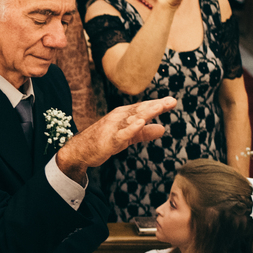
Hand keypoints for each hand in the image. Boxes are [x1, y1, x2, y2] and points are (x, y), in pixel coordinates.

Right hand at [57, 96, 177, 178]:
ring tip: (159, 108)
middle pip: (140, 110)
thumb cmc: (103, 141)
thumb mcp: (128, 137)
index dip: (158, 105)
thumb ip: (144, 132)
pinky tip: (140, 123)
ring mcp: (113, 128)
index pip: (143, 108)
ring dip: (145, 113)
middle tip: (171, 101)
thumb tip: (163, 128)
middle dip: (156, 106)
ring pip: (132, 119)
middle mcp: (118, 117)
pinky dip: (131, 128)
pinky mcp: (109, 140)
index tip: (172, 101)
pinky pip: (122, 133)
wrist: (80, 151)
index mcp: (123, 115)